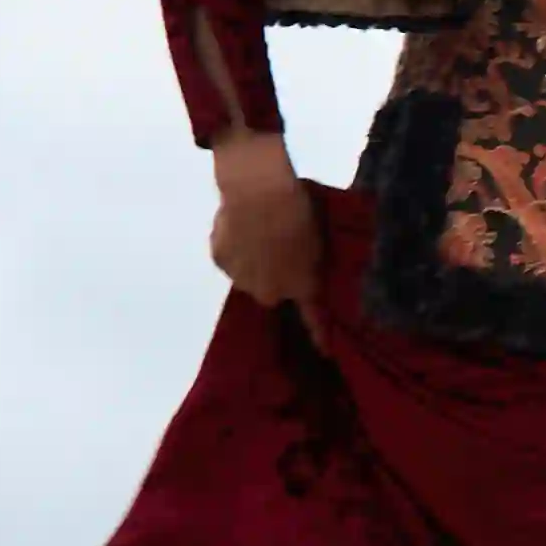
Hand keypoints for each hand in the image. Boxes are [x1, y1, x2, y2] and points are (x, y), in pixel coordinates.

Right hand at [208, 132, 325, 336]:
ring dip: (252, 260)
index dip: (320, 334)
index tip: (326, 351)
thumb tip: (303, 261)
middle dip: (274, 274)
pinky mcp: (220, 260)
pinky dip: (231, 245)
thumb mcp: (320, 238)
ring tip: (255, 228)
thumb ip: (312, 259)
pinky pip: (228, 257)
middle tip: (276, 244)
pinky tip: (238, 223)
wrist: (260, 193)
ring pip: (248, 274)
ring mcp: (242, 279)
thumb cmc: (301, 211)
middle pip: (272, 290)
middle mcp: (271, 292)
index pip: (314, 317)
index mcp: (303, 286)